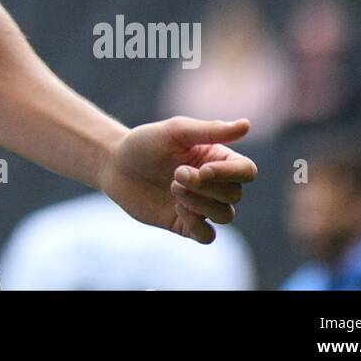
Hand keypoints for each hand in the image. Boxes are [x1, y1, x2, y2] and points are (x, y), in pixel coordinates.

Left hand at [98, 116, 257, 242]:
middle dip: (207, 186)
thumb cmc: (145, 143)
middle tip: (176, 173)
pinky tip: (178, 209)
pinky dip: (199, 226)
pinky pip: (208, 236)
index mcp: (216, 158)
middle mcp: (213, 183)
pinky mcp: (185, 224)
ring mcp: (200, 205)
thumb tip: (246, 124)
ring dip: (202, 204)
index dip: (231, 174)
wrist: (114, 164)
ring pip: (226, 215)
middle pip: (235, 194)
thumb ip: (210, 130)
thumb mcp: (175, 130)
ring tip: (173, 187)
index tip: (203, 169)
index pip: (246, 171)